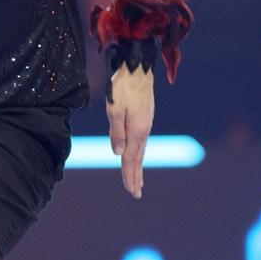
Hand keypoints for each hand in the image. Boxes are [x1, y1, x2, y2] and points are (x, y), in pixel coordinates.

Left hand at [107, 66, 154, 198]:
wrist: (137, 66)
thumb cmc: (123, 86)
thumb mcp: (114, 109)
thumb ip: (116, 132)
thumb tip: (118, 153)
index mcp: (137, 130)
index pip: (130, 158)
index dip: (129, 176)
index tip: (131, 191)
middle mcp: (144, 129)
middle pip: (138, 157)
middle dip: (136, 175)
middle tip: (136, 193)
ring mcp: (146, 122)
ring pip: (141, 149)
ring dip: (138, 165)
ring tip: (137, 179)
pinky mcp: (145, 116)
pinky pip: (141, 140)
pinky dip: (139, 152)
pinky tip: (136, 153)